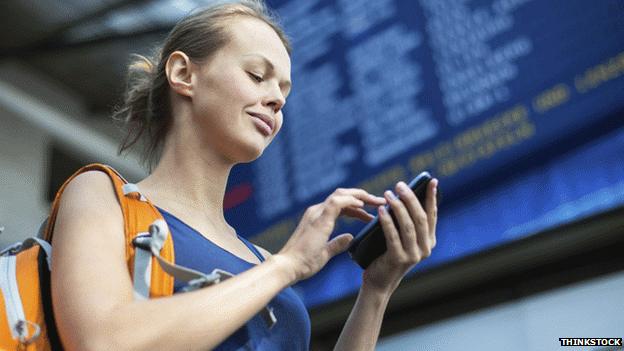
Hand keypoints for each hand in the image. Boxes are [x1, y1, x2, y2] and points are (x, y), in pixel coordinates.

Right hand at [276, 188, 385, 282]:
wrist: (288, 267)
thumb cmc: (303, 263)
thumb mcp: (325, 252)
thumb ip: (337, 243)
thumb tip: (350, 237)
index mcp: (318, 218)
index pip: (341, 205)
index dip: (358, 208)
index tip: (372, 214)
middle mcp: (316, 211)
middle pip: (343, 195)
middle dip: (363, 197)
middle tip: (380, 201)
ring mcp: (317, 213)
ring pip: (341, 194)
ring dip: (361, 196)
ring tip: (377, 201)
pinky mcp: (318, 219)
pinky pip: (337, 202)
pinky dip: (352, 201)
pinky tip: (364, 205)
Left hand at [362, 179, 438, 294]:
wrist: (379, 281)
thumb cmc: (387, 254)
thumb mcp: (401, 237)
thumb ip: (406, 222)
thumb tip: (404, 195)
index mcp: (429, 241)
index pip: (432, 214)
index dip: (431, 197)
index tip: (431, 180)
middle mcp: (425, 248)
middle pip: (420, 217)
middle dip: (410, 198)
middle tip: (399, 185)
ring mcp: (413, 255)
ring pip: (408, 226)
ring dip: (398, 207)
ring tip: (388, 194)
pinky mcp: (399, 259)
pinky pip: (393, 236)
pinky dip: (387, 221)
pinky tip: (381, 210)